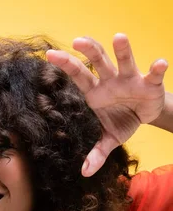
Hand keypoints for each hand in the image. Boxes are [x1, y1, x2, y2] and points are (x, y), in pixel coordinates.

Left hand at [46, 34, 168, 175]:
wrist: (145, 116)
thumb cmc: (122, 121)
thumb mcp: (109, 139)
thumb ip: (96, 153)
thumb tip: (85, 173)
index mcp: (95, 92)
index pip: (78, 76)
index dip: (65, 65)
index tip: (50, 54)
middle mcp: (110, 81)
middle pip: (98, 61)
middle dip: (89, 50)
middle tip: (78, 41)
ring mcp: (129, 79)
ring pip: (124, 61)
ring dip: (122, 50)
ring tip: (119, 37)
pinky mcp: (149, 83)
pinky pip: (153, 74)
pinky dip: (157, 69)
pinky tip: (159, 64)